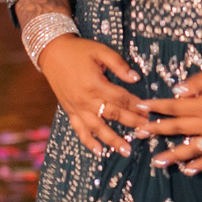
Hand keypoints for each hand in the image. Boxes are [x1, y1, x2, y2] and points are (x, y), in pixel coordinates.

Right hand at [37, 36, 152, 155]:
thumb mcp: (100, 51)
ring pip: (97, 127)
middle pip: (113, 114)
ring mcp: (77, 107)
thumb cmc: (78, 50)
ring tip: (126, 150)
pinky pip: (79, 129)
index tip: (149, 112)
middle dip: (131, 123)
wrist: (52, 52)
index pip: (121, 98)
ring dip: (112, 140)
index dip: (136, 105)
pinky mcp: (70, 111)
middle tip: (147, 131)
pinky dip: (88, 141)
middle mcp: (86, 99)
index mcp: (95, 83)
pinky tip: (99, 151)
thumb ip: (118, 64)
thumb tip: (136, 78)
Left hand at [139, 67, 201, 172]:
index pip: (172, 107)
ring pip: (191, 150)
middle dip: (155, 131)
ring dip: (172, 156)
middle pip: (176, 129)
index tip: (139, 107)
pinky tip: (189, 170)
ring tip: (156, 162)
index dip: (154, 107)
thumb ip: (196, 84)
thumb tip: (176, 92)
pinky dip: (201, 165)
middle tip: (138, 135)